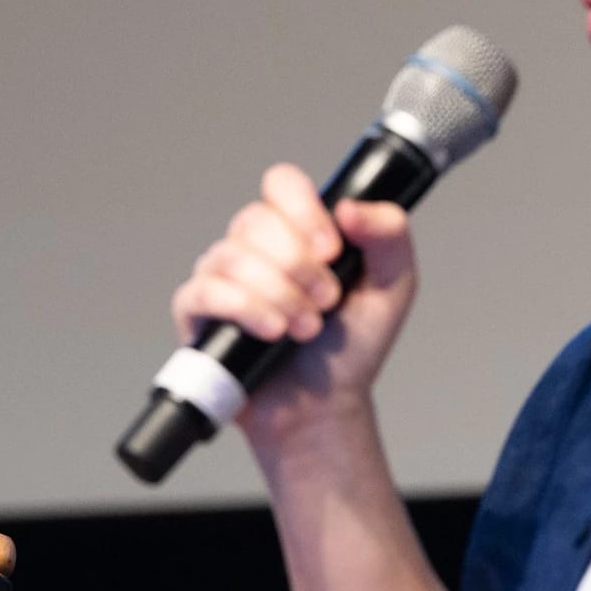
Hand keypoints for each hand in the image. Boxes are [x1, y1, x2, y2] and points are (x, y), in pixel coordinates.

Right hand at [169, 163, 418, 446]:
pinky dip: (243, 309)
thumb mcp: (393, 286)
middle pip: (256, 220)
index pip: (281, 184)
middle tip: (325, 302)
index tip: (332, 251)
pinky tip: (271, 332)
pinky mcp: (196, 313)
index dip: (303, 210)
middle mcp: (253, 247)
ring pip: (231, 256)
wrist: (323, 406)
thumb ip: (389, 235)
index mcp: (295, 230)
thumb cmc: (350, 348)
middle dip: (298, 266)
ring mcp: (220, 278)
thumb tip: (348, 206)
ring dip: (278, 294)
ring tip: (305, 328)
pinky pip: (202, 291)